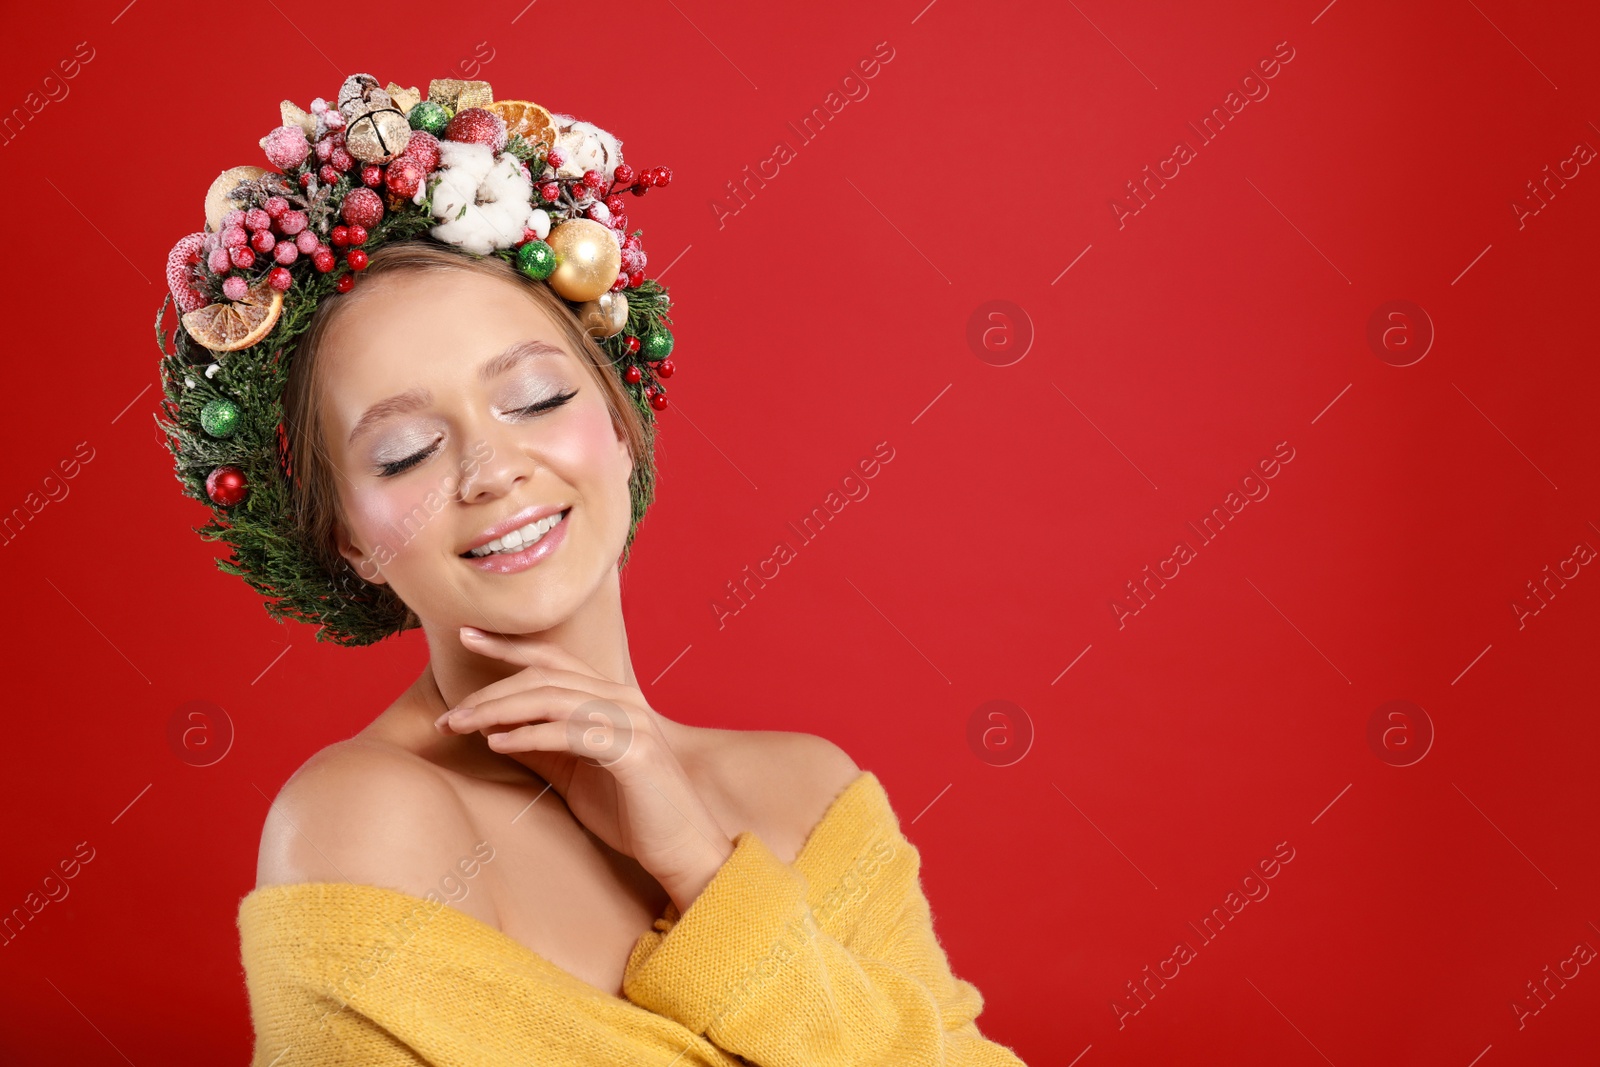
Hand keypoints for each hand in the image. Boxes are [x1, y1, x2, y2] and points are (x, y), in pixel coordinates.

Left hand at [436, 626, 733, 912]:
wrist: (681, 847)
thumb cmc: (630, 811)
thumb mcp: (576, 773)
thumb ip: (543, 746)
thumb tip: (493, 728)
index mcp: (611, 698)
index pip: (554, 660)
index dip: (509, 644)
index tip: (467, 634)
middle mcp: (623, 700)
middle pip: (545, 678)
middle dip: (490, 692)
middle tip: (450, 715)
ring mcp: (631, 723)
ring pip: (554, 699)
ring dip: (500, 710)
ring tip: (462, 725)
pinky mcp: (634, 752)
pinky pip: (572, 734)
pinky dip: (531, 735)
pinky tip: (499, 743)